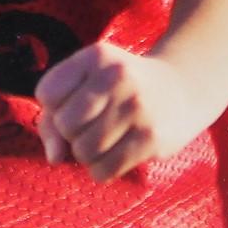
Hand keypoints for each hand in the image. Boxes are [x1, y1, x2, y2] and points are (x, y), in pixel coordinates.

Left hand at [34, 41, 217, 181]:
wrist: (180, 89)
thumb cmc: (119, 90)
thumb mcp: (86, 84)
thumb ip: (54, 118)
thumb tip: (54, 157)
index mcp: (95, 56)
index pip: (47, 93)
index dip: (53, 107)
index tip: (73, 104)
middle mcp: (116, 76)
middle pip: (64, 124)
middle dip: (70, 134)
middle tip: (90, 127)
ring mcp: (136, 107)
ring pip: (83, 151)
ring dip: (86, 155)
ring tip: (102, 142)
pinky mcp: (151, 137)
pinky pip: (105, 169)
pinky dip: (101, 170)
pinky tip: (113, 156)